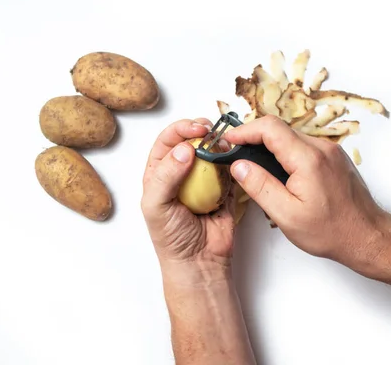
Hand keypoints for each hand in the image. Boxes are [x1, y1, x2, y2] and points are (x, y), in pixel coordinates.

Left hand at [141, 118, 236, 271]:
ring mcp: (204, 180)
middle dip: (202, 131)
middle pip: (191, 141)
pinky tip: (234, 162)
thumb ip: (166, 176)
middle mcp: (181, 172)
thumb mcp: (156, 205)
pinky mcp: (225, 190)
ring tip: (225, 145)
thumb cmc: (171, 238)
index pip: (167, 141)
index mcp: (159, 173)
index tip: (196, 128)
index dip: (181, 129)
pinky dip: (233, 162)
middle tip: (212, 131)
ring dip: (220, 145)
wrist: (198, 262)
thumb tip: (184, 149)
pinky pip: (230, 169)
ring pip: (212, 152)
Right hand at [223, 115, 389, 270]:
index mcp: (308, 159)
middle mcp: (322, 148)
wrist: (367, 237)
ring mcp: (330, 151)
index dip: (244, 131)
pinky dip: (285, 153)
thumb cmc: (330, 231)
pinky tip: (278, 172)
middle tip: (235, 155)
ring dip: (269, 146)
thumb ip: (260, 186)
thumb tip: (238, 165)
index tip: (227, 141)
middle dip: (253, 138)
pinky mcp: (333, 157)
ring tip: (253, 167)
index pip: (270, 128)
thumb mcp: (286, 214)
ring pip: (291, 137)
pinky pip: (302, 146)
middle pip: (279, 129)